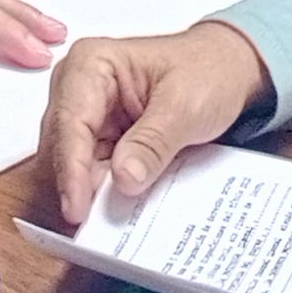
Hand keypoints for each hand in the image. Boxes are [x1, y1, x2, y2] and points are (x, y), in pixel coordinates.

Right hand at [40, 22, 269, 226]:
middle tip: (91, 227)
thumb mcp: (187, 105)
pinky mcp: (99, 140)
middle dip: (74, 186)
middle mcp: (77, 89)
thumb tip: (124, 178)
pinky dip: (102, 193)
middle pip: (62, 146)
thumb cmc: (208, 71)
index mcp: (91, 64)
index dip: (71, 169)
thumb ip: (153, 142)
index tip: (76, 208)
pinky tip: (115, 214)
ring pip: (72, 165)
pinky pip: (93, 173)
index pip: (71, 122)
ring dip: (88, 194)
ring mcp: (87, 117)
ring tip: (106, 226)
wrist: (228, 69)